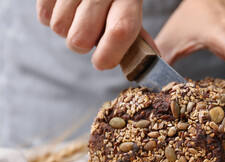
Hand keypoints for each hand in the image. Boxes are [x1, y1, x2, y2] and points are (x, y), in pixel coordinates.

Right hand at [36, 0, 156, 69]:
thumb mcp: (130, 4)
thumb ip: (138, 33)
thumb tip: (150, 58)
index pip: (121, 29)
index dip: (110, 54)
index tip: (101, 63)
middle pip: (80, 37)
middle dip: (83, 44)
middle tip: (90, 33)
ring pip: (59, 28)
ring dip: (68, 29)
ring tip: (79, 15)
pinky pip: (44, 15)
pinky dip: (52, 16)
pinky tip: (66, 7)